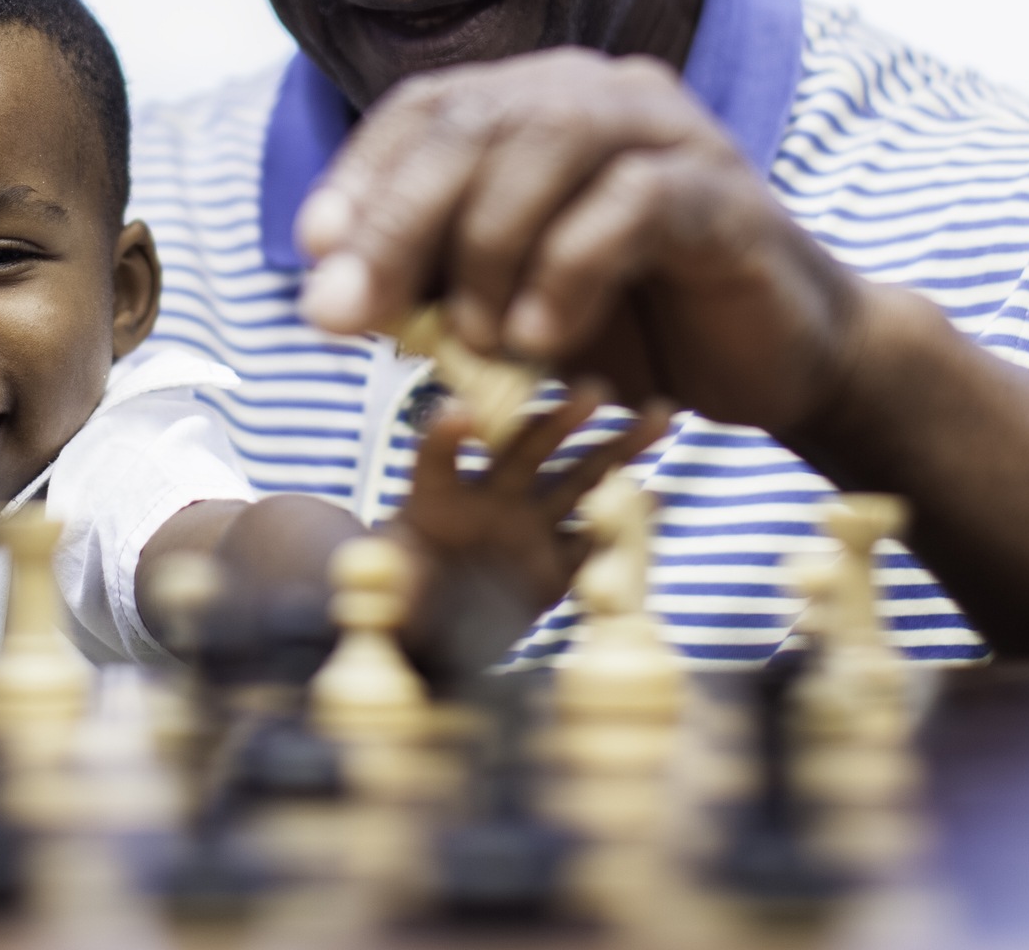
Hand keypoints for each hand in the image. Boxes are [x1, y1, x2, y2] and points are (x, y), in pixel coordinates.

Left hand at [296, 49, 871, 439]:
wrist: (781, 360)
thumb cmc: (637, 327)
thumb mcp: (512, 307)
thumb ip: (436, 287)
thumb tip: (332, 293)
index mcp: (544, 103)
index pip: (429, 108)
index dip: (362, 174)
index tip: (311, 252)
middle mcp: (602, 94)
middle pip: (475, 120)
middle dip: (397, 219)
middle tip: (347, 312)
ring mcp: (669, 132)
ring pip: (547, 144)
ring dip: (487, 249)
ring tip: (474, 342)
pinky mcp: (723, 190)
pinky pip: (630, 204)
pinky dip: (568, 271)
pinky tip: (539, 339)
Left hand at [394, 387, 666, 676]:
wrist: (429, 637)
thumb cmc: (395, 602)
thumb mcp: (380, 590)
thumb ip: (382, 578)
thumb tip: (368, 570)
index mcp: (436, 500)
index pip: (436, 458)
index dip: (445, 436)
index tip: (460, 413)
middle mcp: (488, 500)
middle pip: (526, 449)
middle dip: (559, 419)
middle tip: (593, 390)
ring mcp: (527, 529)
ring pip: (577, 480)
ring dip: (616, 448)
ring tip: (659, 414)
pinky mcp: (554, 569)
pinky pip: (594, 542)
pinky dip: (626, 523)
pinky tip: (660, 496)